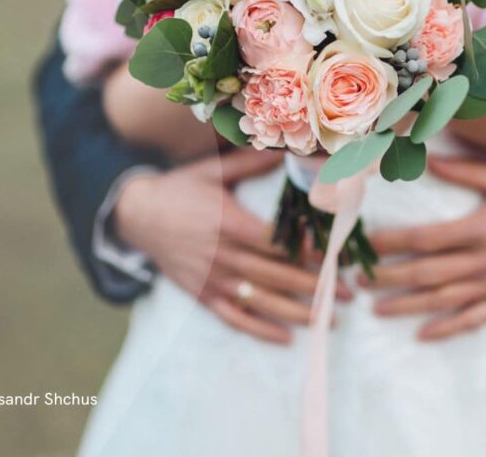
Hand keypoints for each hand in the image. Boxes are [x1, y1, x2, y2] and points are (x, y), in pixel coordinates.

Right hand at [114, 149, 350, 344]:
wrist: (135, 215)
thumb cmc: (180, 189)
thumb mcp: (212, 171)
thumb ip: (250, 163)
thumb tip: (283, 148)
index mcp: (230, 224)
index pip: (278, 243)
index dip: (309, 252)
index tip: (338, 257)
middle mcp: (223, 255)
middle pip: (277, 275)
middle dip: (316, 286)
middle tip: (349, 293)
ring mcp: (212, 279)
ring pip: (261, 301)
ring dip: (297, 312)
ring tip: (329, 319)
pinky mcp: (202, 294)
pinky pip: (234, 317)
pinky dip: (260, 330)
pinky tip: (286, 338)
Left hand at [362, 157, 485, 340]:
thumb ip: (466, 172)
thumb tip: (430, 159)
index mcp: (482, 228)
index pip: (426, 239)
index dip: (393, 243)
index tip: (369, 244)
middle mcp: (485, 261)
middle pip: (427, 273)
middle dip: (390, 277)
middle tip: (360, 280)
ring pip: (444, 300)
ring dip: (408, 306)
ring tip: (377, 309)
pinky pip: (473, 319)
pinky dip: (447, 328)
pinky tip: (423, 334)